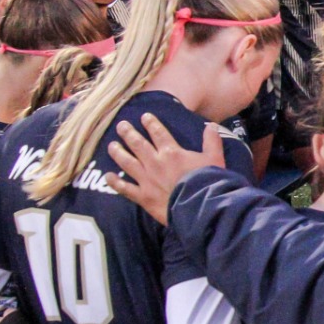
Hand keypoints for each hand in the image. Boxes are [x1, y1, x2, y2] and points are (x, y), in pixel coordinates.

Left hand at [103, 115, 225, 225]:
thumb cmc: (208, 182)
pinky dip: (115, 182)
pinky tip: (108, 176)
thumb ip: (212, 141)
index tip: (144, 116)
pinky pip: (125, 188)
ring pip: (127, 162)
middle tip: (121, 125)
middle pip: (138, 144)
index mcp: (171, 152)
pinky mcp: (143, 196)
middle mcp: (155, 162)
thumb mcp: (215, 158)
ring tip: (111, 145)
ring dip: (118, 153)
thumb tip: (212, 125)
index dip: (151, 123)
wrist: (199, 206)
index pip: (158, 133)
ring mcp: (146, 179)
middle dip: (129, 133)